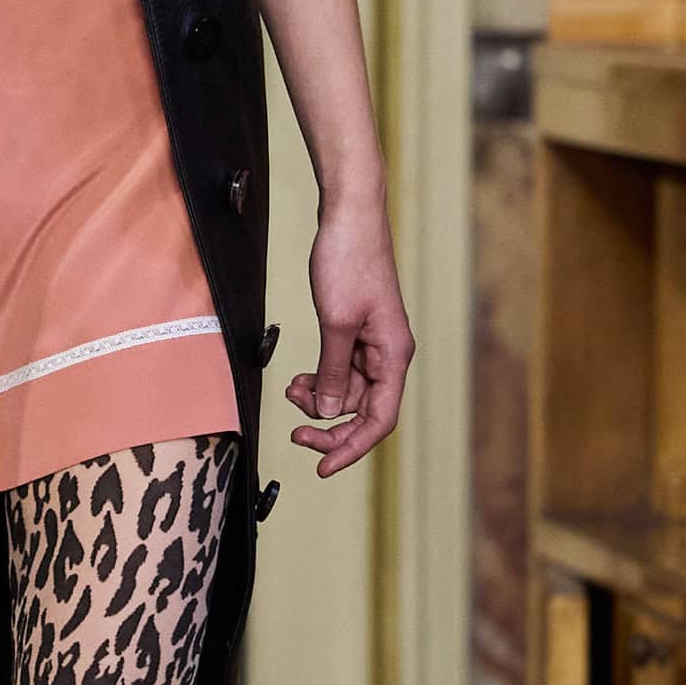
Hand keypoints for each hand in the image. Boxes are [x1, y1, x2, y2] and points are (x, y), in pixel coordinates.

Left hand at [283, 196, 413, 475]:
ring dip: (320, 400)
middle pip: (363, 412)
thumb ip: (334, 371)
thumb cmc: (349, 261)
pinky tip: (299, 380)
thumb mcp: (336, 322)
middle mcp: (388, 355)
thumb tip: (331, 413)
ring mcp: (372, 344)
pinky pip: (340, 371)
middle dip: (329, 425)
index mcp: (393, 356)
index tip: (321, 467)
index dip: (352, 449)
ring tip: (293, 390)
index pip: (379, 420)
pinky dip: (320, 379)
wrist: (349, 216)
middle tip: (296, 434)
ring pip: (348, 393)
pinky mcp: (355, 332)